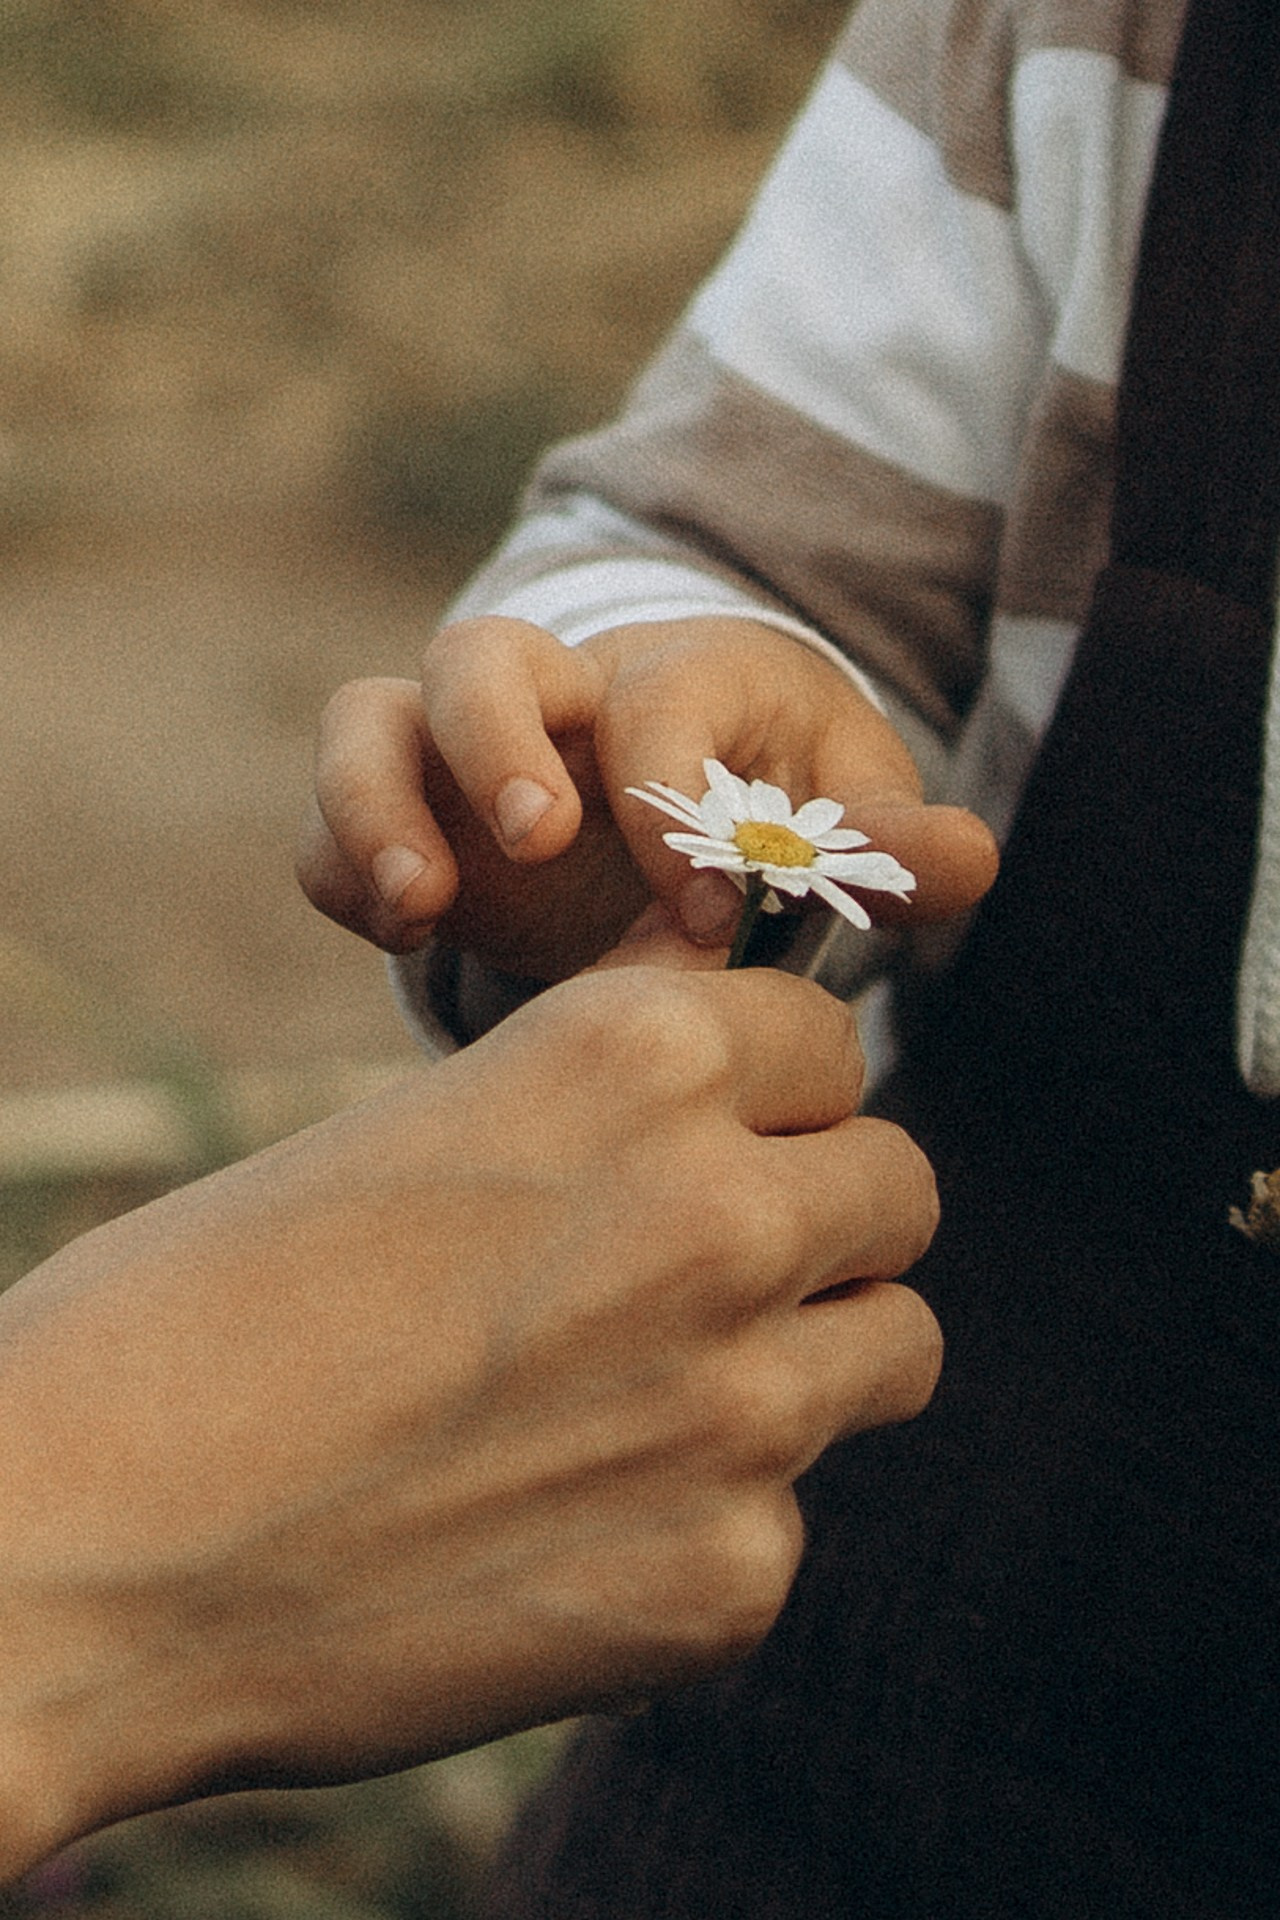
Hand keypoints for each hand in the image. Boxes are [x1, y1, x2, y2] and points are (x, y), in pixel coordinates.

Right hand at [0, 915, 940, 1879]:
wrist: (88, 1546)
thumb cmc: (212, 1312)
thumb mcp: (428, 1126)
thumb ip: (611, 1100)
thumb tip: (746, 1078)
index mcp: (636, 1054)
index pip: (829, 1036)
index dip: (777, 1088)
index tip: (729, 1134)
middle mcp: (724, 1208)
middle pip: (897, 1185)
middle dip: (821, 1217)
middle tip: (707, 1274)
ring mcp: (745, 1402)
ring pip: (894, 1344)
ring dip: (808, 1358)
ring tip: (654, 1398)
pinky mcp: (730, 1578)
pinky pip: (788, 1517)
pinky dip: (708, 1521)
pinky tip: (563, 1534)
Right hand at [296, 615, 997, 978]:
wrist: (681, 797)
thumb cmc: (771, 794)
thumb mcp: (842, 808)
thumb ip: (893, 842)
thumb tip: (967, 864)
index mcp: (675, 679)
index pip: (656, 700)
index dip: (676, 796)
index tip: (711, 913)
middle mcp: (553, 694)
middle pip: (480, 653)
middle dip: (496, 740)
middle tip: (538, 839)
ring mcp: (457, 755)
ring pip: (370, 720)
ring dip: (375, 804)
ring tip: (418, 909)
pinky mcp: (405, 822)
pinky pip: (327, 826)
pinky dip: (340, 873)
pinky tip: (402, 943)